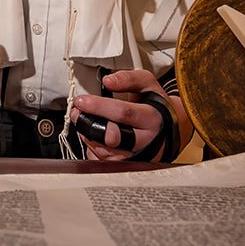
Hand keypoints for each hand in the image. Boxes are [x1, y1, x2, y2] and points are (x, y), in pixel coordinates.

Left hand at [70, 69, 190, 160]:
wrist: (166, 131)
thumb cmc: (155, 107)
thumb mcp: (148, 85)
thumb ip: (128, 79)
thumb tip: (107, 81)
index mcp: (151, 118)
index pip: (123, 113)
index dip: (98, 106)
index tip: (81, 101)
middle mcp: (145, 141)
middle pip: (111, 137)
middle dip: (89, 124)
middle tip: (78, 112)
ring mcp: (135, 157)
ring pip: (103, 150)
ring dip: (88, 134)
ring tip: (86, 120)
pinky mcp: (125, 166)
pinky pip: (101, 160)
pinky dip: (92, 146)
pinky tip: (95, 135)